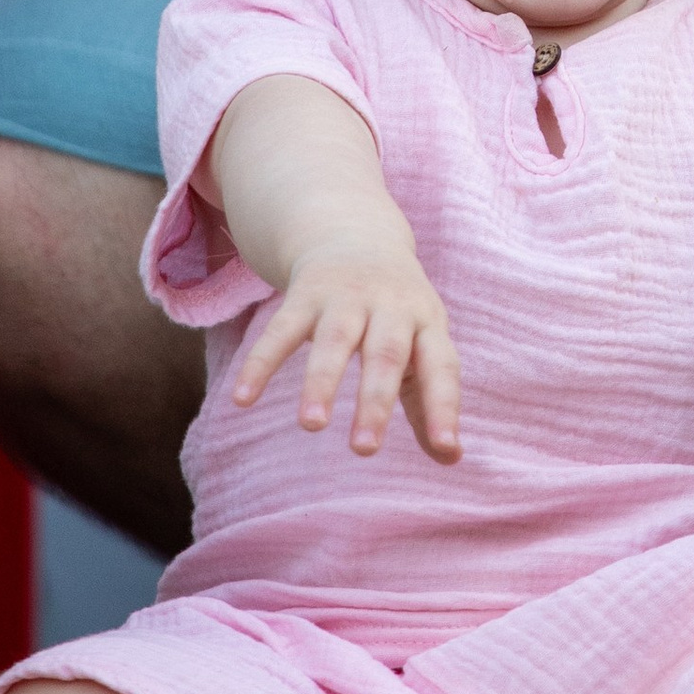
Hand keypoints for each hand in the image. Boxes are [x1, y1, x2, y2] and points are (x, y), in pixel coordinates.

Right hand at [226, 240, 461, 464]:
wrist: (358, 234)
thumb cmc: (397, 312)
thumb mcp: (422, 343)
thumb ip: (430, 400)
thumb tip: (451, 459)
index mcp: (427, 321)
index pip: (441, 366)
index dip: (443, 407)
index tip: (446, 449)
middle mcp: (390, 305)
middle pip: (386, 354)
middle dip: (375, 401)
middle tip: (364, 449)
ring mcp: (345, 296)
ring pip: (333, 341)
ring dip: (321, 383)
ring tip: (312, 425)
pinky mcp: (304, 293)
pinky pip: (280, 330)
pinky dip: (261, 364)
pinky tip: (242, 400)